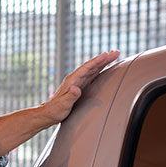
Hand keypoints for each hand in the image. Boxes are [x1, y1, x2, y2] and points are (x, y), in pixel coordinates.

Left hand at [0, 50, 119, 157]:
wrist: (48, 114)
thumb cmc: (55, 110)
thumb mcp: (63, 105)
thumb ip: (70, 96)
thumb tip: (76, 89)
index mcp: (72, 80)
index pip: (87, 68)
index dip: (97, 61)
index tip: (107, 54)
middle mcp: (75, 79)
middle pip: (92, 66)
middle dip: (104, 59)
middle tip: (117, 52)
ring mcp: (77, 82)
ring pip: (92, 69)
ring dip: (103, 62)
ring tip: (114, 56)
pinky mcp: (79, 87)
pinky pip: (91, 75)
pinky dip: (99, 70)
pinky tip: (103, 68)